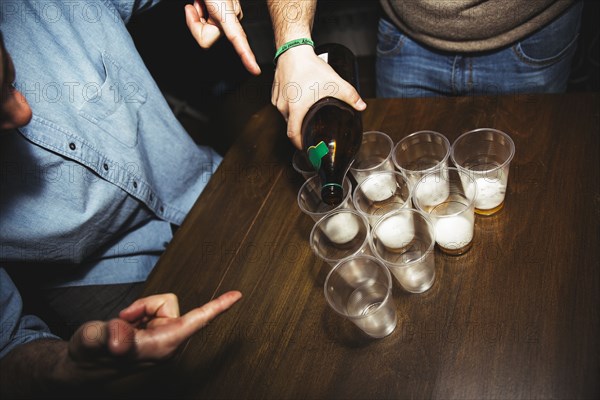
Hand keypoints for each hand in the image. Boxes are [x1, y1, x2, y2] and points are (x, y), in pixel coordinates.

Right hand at [68, 291, 241, 365]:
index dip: (218, 307)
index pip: (197, 320)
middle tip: (124, 318)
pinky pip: (153, 311)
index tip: (238, 295)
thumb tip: (119, 341)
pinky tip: (127, 327)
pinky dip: (138, 314)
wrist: (81, 367)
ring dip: (140, 310)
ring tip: (123, 324)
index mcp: (163, 346)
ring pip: (161, 306)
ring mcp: (163, 339)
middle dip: (145, 306)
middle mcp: (168, 343)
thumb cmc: (89, 356)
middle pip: (169, 305)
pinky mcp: (156, 335)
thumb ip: (109, 336)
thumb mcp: (95, 340)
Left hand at [185, 0, 260, 74]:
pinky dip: (200, 14)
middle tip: (193, 6)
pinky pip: (209, 24)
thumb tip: (192, 9)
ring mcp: (229, 18)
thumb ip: (197, 9)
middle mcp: (232, 19)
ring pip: (206, 30)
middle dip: (195, 25)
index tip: (254, 70)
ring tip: (199, 2)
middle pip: (207, 37)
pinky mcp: (225, 16)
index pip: (238, 38)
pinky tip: (202, 4)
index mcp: (229, 14)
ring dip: (197, 16)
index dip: (246, 55)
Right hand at [272, 46, 365, 148]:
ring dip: (295, 119)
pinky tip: (299, 103)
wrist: (293, 49)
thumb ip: (350, 96)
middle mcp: (283, 107)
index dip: (301, 145)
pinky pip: (281, 105)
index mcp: (296, 110)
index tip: (308, 149)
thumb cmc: (310, 66)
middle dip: (301, 132)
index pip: (294, 136)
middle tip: (312, 134)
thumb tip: (361, 106)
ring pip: (285, 116)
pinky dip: (289, 108)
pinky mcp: (275, 92)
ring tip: (307, 118)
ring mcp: (277, 99)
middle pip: (290, 126)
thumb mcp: (334, 83)